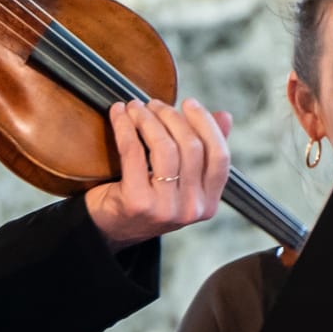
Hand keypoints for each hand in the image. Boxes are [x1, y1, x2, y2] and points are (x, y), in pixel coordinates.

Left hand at [84, 98, 231, 246]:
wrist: (107, 228)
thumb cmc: (145, 197)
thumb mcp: (179, 180)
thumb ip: (202, 151)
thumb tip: (225, 115)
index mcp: (208, 204)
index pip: (219, 157)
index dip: (206, 125)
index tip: (189, 103)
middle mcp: (192, 209)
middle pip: (191, 148)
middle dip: (171, 117)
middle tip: (153, 104)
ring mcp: (165, 209)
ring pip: (165, 148)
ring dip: (148, 119)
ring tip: (135, 107)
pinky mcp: (137, 203)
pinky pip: (134, 153)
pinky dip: (125, 127)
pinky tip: (118, 114)